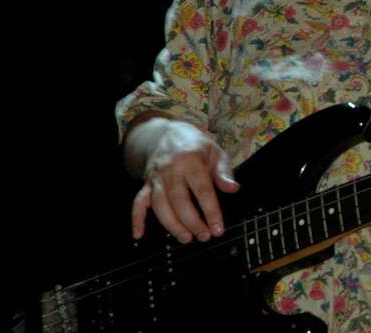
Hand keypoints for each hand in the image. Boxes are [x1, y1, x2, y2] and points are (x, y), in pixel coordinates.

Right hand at [128, 118, 239, 242]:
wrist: (167, 133)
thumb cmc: (196, 145)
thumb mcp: (216, 152)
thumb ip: (224, 172)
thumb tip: (233, 189)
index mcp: (191, 160)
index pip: (202, 190)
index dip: (210, 212)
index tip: (218, 229)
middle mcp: (171, 169)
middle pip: (179, 201)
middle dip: (192, 222)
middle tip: (204, 236)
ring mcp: (156, 177)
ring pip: (160, 205)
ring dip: (172, 225)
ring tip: (186, 238)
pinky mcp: (146, 183)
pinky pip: (138, 202)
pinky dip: (136, 219)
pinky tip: (138, 235)